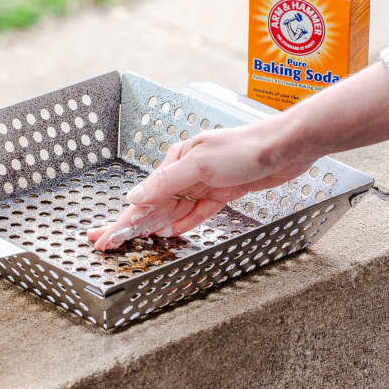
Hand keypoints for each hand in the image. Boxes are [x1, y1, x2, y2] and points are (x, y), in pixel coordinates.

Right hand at [87, 116, 310, 249]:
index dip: (122, 220)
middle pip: (153, 205)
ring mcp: (205, 183)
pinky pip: (197, 212)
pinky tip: (171, 233)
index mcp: (176, 161)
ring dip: (152, 226)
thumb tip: (134, 197)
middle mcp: (187, 172)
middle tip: (106, 242)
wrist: (285, 147)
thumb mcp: (199, 164)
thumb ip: (166, 183)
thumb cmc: (245, 148)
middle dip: (128, 224)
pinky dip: (183, 223)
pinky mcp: (224, 192)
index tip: (103, 237)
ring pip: (172, 211)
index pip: (143, 197)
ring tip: (132, 241)